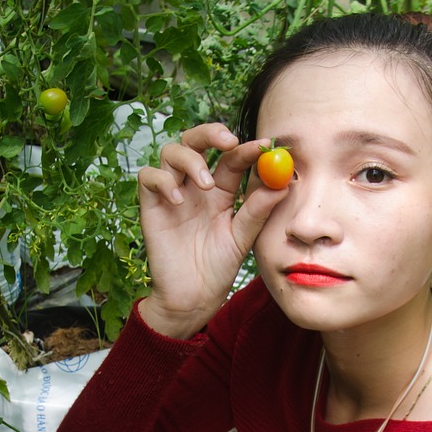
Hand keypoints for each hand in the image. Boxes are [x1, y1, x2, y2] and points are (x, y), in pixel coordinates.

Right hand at [136, 123, 288, 338]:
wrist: (193, 298)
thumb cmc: (218, 269)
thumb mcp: (242, 239)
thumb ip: (257, 211)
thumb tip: (283, 183)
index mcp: (221, 191)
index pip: (231, 157)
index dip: (247, 148)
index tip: (264, 145)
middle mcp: (195, 187)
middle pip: (196, 141)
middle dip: (211, 133)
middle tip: (228, 141)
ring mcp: (172, 194)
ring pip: (171, 151)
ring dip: (190, 160)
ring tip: (206, 185)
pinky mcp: (151, 206)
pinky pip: (148, 176)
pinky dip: (163, 180)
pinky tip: (177, 200)